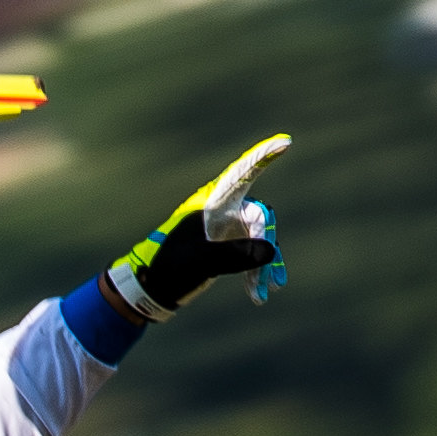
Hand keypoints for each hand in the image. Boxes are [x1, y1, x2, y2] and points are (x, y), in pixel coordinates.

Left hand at [109, 133, 291, 317]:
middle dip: (265, 247)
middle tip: (265, 281)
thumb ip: (234, 254)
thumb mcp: (200, 261)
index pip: (242, 173)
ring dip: (264, 266)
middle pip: (259, 217)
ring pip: (259, 238)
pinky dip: (257, 271)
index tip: (285, 142)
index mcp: (212, 203)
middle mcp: (223, 209)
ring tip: (265, 293)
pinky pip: (253, 252)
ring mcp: (227, 226)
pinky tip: (259, 293)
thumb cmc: (169, 267)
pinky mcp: (229, 244)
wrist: (151, 287)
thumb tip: (271, 250)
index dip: (263, 157)